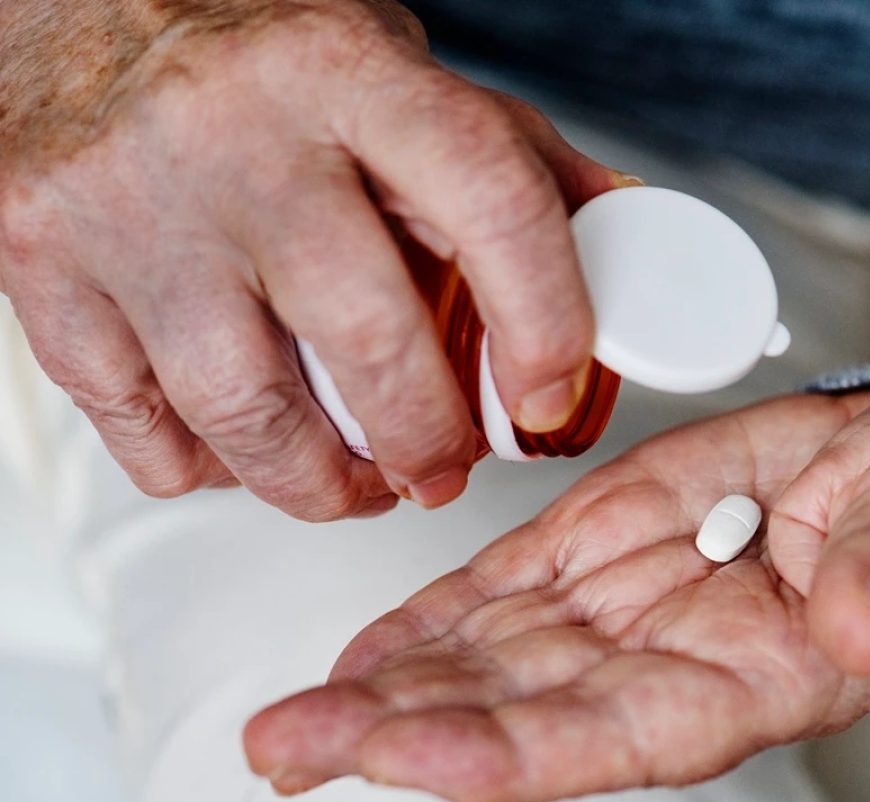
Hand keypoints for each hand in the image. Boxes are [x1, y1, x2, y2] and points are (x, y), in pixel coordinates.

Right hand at [0, 0, 622, 518]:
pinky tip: (243, 450)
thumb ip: (502, 152)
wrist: (75, 10)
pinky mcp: (43, 266)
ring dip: (320, 484)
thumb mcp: (393, 72)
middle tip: (442, 469)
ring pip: (244, 412)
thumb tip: (612, 229)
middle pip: (364, 338)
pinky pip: (138, 429)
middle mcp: (235, 136)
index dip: (543, 321)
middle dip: (426, 441)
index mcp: (348, 74)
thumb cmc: (252, 53)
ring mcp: (129, 207)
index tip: (546, 398)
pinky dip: (207, 469)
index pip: (488, 200)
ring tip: (353, 485)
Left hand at [244, 379, 869, 801]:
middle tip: (288, 743)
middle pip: (517, 710)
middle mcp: (669, 659)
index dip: (512, 749)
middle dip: (399, 731)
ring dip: (389, 684)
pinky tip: (366, 650)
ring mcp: (630, 603)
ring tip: (294, 712)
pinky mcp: (609, 540)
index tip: (408, 755)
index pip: (614, 736)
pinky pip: (508, 589)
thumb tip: (855, 625)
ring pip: (491, 657)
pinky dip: (434, 617)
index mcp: (753, 678)